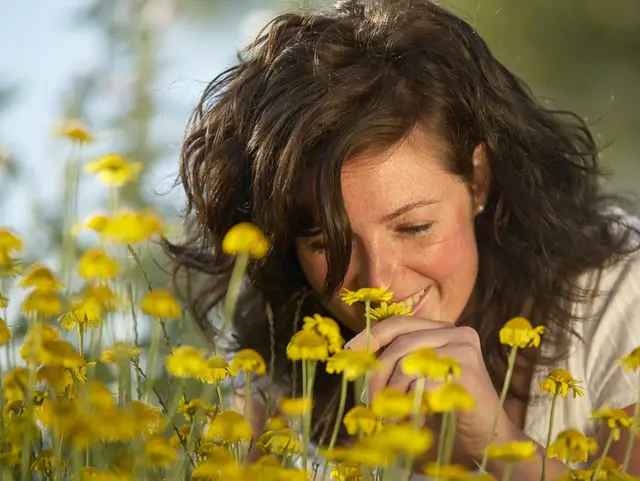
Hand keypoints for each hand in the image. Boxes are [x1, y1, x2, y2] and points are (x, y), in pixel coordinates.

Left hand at [346, 316, 516, 461]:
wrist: (489, 439)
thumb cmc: (447, 411)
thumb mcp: (417, 380)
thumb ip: (395, 363)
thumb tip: (357, 355)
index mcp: (443, 330)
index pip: (400, 323)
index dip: (372, 335)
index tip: (350, 352)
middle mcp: (456, 333)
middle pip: (401, 343)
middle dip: (377, 373)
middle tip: (370, 402)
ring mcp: (464, 350)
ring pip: (408, 363)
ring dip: (392, 393)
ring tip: (389, 415)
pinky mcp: (468, 373)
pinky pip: (423, 384)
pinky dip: (410, 404)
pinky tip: (410, 419)